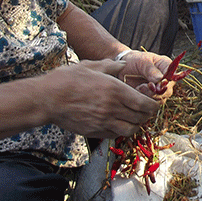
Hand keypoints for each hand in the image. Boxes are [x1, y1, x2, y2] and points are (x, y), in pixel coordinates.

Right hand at [37, 59, 161, 137]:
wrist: (47, 99)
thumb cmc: (68, 79)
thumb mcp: (92, 66)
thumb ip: (111, 66)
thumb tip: (123, 66)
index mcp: (115, 90)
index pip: (145, 104)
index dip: (153, 105)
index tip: (154, 103)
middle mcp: (112, 108)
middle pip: (140, 118)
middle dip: (147, 114)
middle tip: (146, 109)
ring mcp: (103, 122)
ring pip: (130, 130)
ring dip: (136, 124)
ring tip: (134, 118)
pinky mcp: (94, 132)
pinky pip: (115, 135)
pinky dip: (121, 131)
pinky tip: (118, 123)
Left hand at [117, 50, 174, 99]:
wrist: (122, 69)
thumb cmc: (133, 61)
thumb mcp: (141, 61)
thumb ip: (151, 70)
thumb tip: (161, 79)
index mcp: (166, 66)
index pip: (173, 76)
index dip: (166, 82)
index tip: (155, 83)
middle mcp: (165, 79)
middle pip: (168, 91)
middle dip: (156, 91)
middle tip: (144, 86)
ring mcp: (159, 89)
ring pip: (161, 99)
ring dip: (149, 96)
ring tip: (139, 87)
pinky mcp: (151, 97)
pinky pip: (152, 104)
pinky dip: (144, 100)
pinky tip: (137, 92)